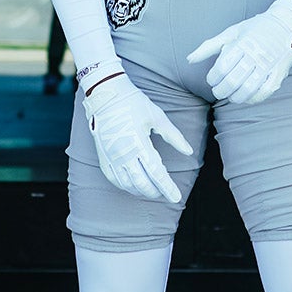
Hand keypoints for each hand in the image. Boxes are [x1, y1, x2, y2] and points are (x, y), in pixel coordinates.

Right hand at [81, 73, 193, 202]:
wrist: (105, 93)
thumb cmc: (133, 103)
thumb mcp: (157, 116)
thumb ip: (174, 136)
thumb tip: (188, 151)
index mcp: (139, 143)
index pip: (156, 173)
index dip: (167, 187)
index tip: (176, 197)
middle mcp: (123, 153)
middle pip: (142, 182)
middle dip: (155, 191)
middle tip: (166, 193)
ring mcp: (111, 156)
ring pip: (127, 184)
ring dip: (141, 191)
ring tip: (152, 191)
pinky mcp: (103, 155)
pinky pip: (113, 178)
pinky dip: (125, 186)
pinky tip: (133, 186)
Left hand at [187, 0, 291, 105]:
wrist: (288, 22)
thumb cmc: (256, 28)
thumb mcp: (231, 32)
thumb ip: (209, 46)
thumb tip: (189, 60)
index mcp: (242, 43)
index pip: (222, 67)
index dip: (213, 78)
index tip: (212, 79)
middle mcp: (256, 54)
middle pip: (233, 81)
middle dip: (221, 90)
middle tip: (218, 90)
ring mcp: (269, 65)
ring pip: (248, 89)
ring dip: (235, 97)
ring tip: (231, 95)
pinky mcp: (280, 73)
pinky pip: (265, 92)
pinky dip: (253, 98)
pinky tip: (246, 96)